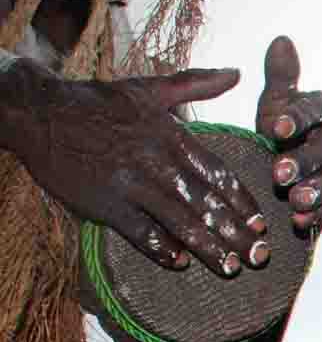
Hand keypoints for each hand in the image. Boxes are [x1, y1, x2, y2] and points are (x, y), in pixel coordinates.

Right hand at [3, 60, 266, 275]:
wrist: (39, 112)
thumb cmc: (98, 102)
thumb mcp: (149, 88)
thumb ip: (195, 84)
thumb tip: (236, 73)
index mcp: (171, 136)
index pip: (218, 174)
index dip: (242, 202)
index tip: (263, 224)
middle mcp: (156, 162)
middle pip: (206, 204)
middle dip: (237, 233)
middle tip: (261, 256)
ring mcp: (131, 185)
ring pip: (179, 222)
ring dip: (208, 248)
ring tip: (231, 267)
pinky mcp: (105, 204)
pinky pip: (140, 232)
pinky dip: (161, 249)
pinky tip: (180, 263)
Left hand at [256, 36, 321, 230]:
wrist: (289, 172)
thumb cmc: (280, 134)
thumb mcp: (275, 105)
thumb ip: (281, 78)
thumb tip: (282, 41)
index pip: (314, 110)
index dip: (296, 119)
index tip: (274, 129)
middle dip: (306, 161)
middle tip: (278, 173)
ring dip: (318, 190)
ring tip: (294, 201)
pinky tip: (301, 220)